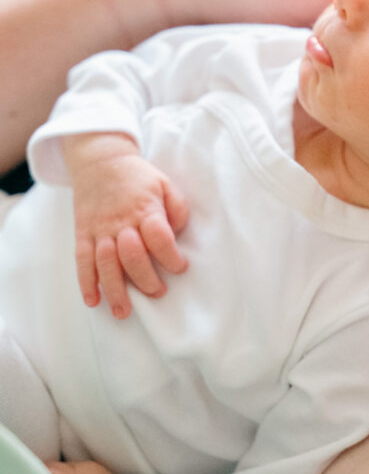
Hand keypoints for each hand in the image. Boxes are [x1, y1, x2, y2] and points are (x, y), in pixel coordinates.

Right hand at [64, 133, 188, 317]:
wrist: (100, 161)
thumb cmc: (138, 177)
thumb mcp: (166, 184)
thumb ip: (178, 208)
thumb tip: (180, 232)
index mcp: (145, 209)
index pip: (159, 237)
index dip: (171, 257)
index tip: (180, 267)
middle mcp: (121, 222)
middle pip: (132, 256)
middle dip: (145, 280)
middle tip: (157, 293)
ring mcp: (99, 229)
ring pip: (105, 263)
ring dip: (114, 290)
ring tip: (123, 312)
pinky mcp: (83, 233)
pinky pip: (82, 260)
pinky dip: (85, 282)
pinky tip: (93, 301)